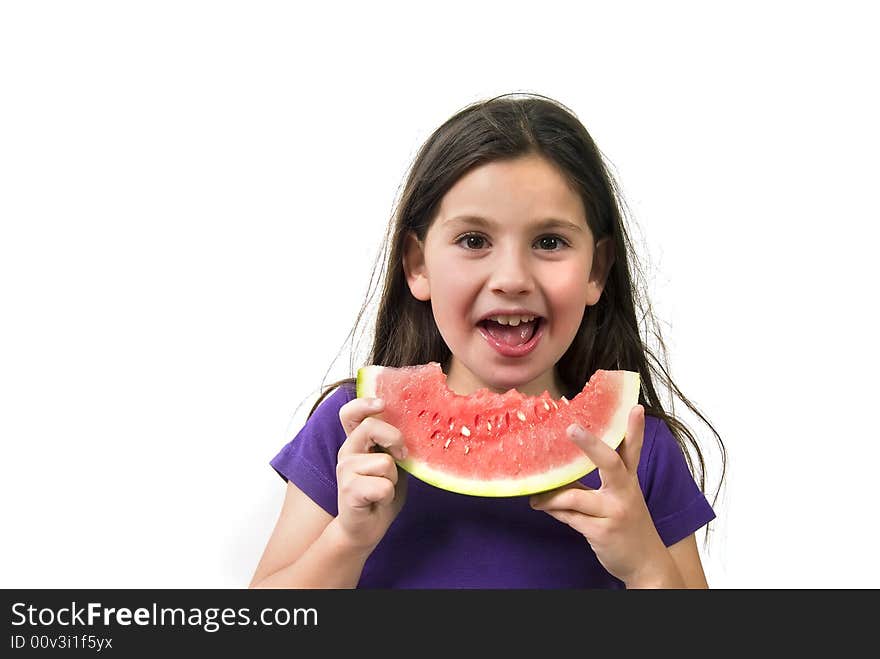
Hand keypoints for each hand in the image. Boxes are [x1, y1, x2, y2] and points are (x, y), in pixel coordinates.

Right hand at [335, 397, 408, 551]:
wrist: (365, 529)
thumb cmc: (380, 494)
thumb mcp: (392, 464)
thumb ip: (394, 446)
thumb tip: (415, 425)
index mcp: (356, 442)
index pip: (350, 413)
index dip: (364, 403)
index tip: (382, 403)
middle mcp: (347, 452)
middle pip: (370, 427)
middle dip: (394, 438)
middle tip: (402, 457)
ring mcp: (345, 470)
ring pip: (384, 462)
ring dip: (393, 479)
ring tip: (383, 490)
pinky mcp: (348, 490)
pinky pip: (383, 486)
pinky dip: (388, 496)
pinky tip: (378, 501)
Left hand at [530, 405, 675, 586]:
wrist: (647, 564)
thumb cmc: (627, 526)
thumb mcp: (621, 500)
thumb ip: (597, 483)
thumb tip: (562, 473)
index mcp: (629, 481)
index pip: (632, 450)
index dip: (635, 429)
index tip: (635, 407)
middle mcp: (625, 493)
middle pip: (610, 462)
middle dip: (591, 444)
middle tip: (572, 428)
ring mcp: (615, 512)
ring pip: (574, 495)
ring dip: (550, 496)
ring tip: (535, 498)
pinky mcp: (603, 531)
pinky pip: (570, 516)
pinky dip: (554, 511)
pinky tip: (543, 507)